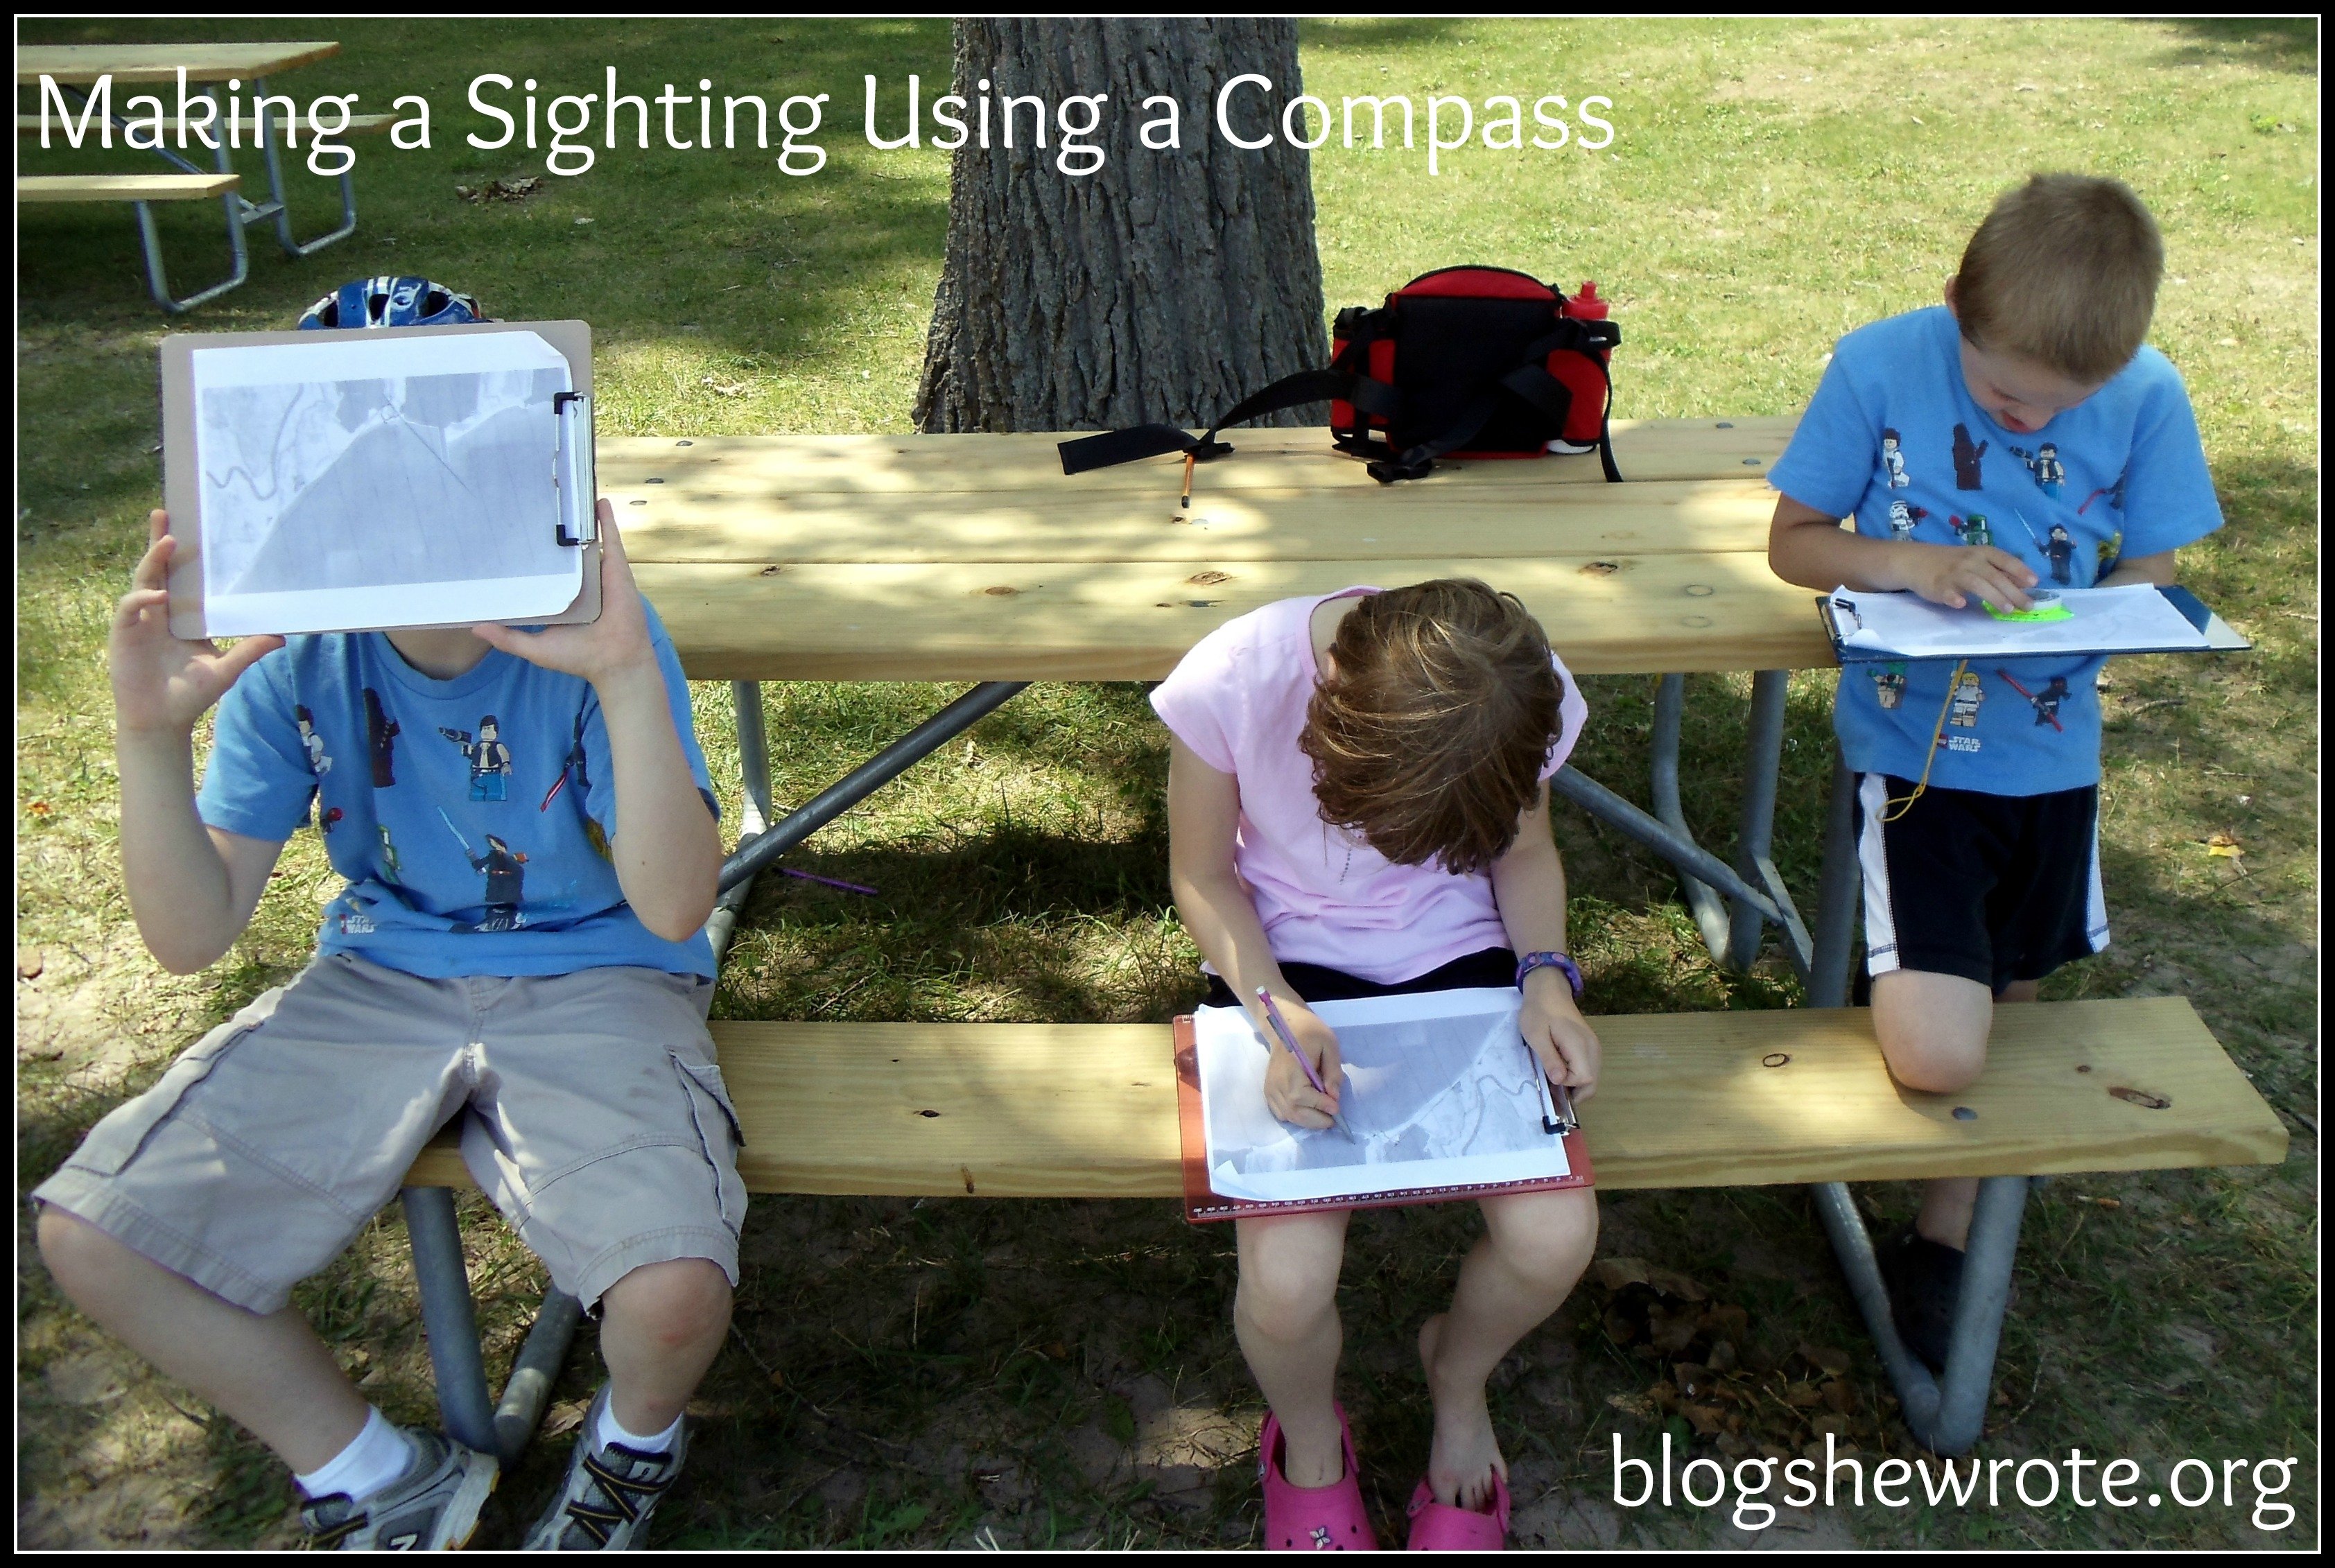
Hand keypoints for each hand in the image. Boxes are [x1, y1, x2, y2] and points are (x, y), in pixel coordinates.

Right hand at [110, 510, 283, 736]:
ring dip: (154, 560)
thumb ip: (249, 650)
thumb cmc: (191, 694)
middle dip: (160, 540)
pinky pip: (131, 608)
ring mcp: (141, 620)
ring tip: (169, 541)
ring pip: (144, 580)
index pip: (184, 576)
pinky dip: (143, 599)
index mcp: (184, 613)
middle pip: (159, 568)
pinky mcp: (125, 633)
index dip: (185, 553)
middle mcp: (161, 610)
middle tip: (167, 513)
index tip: (196, 527)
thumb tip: (281, 635)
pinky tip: (159, 595)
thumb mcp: (226, 669)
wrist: (162, 719)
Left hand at [472, 501, 654, 687]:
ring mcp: (599, 573)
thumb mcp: (535, 648)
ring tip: (567, 495)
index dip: (530, 554)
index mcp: (563, 596)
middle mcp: (580, 582)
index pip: (544, 570)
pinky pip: (610, 540)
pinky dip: (606, 521)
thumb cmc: (578, 657)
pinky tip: (598, 501)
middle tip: (534, 506)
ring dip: (581, 519)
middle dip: (553, 530)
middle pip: (565, 551)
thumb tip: (475, 628)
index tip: (511, 537)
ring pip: (588, 540)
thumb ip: (507, 638)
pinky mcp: (616, 569)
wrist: (614, 662)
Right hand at [1260, 995, 1344, 1129]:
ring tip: (1323, 1118)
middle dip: (1316, 1120)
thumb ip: (1332, 1072)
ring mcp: (1270, 1088)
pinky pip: (1280, 1112)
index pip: (1304, 1097)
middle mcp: (1277, 1083)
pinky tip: (1307, 1112)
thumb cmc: (1309, 1032)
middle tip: (1332, 1119)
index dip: (1322, 1106)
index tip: (1336, 1108)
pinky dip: (1294, 1117)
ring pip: (1288, 1115)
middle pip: (1295, 1112)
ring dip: (1307, 1121)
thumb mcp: (1329, 1045)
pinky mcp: (1268, 1090)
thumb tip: (1333, 1096)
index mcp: (1291, 1070)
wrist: (1285, 1025)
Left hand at [1521, 968, 1600, 1101]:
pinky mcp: (1590, 1045)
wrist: (1549, 990)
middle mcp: (1593, 1048)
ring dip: (1576, 1085)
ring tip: (1555, 1078)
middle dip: (1574, 1092)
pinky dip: (1578, 1075)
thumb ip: (1550, 1059)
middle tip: (1553, 1088)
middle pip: (1593, 1084)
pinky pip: (1589, 1068)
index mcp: (1580, 1046)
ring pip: (1592, 1078)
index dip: (1567, 1084)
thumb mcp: (1536, 1036)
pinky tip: (1562, 1070)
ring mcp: (1594, 1046)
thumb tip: (1560, 1082)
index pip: (1584, 1079)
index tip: (1549, 1076)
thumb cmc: (1538, 1011)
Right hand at [1904, 542, 2037, 611]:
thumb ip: (1999, 571)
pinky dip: (1954, 597)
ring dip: (1993, 596)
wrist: (1916, 560)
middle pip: (1994, 576)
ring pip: (1976, 583)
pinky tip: (1961, 604)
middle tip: (2027, 606)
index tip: (2034, 583)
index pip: (2005, 560)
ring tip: (2007, 609)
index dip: (2020, 571)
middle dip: (2013, 591)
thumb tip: (2025, 583)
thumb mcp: (1978, 561)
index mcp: (1982, 553)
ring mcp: (1953, 573)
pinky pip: (1947, 592)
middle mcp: (1970, 560)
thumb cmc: (1953, 563)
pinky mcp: (1938, 585)